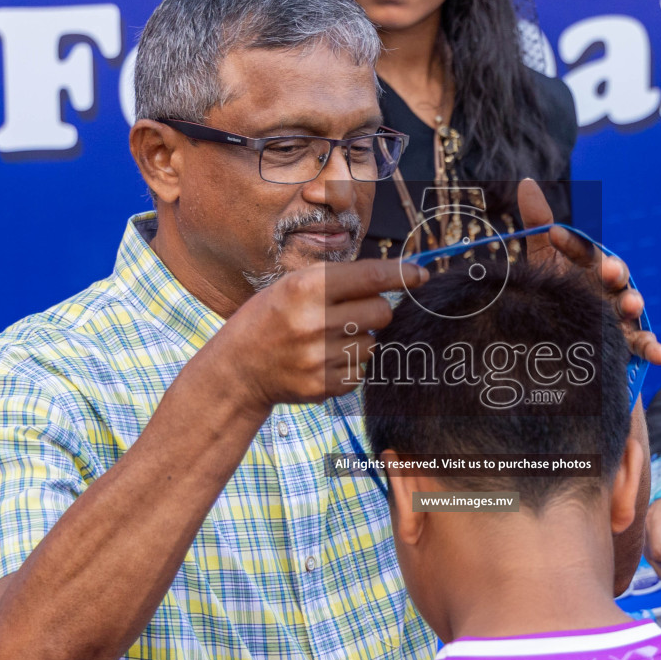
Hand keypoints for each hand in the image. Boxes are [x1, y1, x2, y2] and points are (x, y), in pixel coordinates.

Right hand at [213, 258, 427, 406]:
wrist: (238, 369)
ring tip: (327, 338)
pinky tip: (322, 359)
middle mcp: (314, 323)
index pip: (370, 278)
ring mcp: (319, 358)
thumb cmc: (271, 317)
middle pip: (382, 313)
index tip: (422, 274)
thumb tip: (397, 276)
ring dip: (360, 339)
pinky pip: (361, 371)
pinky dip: (349, 365)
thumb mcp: (293, 285)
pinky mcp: (323, 386)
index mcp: (306, 289)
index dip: (402, 274)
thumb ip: (339, 280)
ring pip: (373, 344)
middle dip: (374, 310)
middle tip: (350, 312)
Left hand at [517, 178, 660, 365]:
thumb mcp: (545, 259)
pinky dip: (655, 349)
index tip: (554, 234)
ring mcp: (620, 311)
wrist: (560, 331)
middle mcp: (608, 285)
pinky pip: (643, 344)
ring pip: (630, 305)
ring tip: (632, 305)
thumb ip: (538, 223)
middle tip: (609, 270)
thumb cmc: (558, 288)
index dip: (569, 243)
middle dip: (614, 271)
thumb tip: (526, 182)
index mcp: (590, 263)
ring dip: (633, 303)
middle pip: (615, 274)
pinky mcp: (627, 339)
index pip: (581, 248)